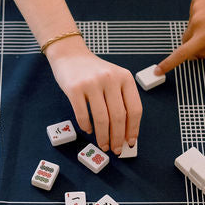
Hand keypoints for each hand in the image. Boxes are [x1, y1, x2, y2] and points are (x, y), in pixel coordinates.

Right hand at [45, 36, 141, 154]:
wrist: (70, 55)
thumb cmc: (94, 72)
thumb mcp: (114, 79)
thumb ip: (121, 100)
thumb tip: (125, 133)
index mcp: (125, 77)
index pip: (134, 109)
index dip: (133, 129)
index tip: (130, 142)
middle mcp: (110, 79)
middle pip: (118, 116)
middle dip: (118, 138)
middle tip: (115, 149)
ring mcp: (92, 83)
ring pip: (101, 118)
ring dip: (103, 137)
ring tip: (103, 145)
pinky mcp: (74, 88)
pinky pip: (82, 115)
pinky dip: (86, 127)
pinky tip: (88, 130)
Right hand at [157, 0, 204, 74]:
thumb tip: (193, 54)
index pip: (182, 53)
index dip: (168, 63)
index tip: (158, 70)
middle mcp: (198, 21)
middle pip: (186, 38)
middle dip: (194, 40)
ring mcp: (196, 7)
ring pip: (191, 24)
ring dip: (200, 24)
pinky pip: (194, 10)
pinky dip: (202, 11)